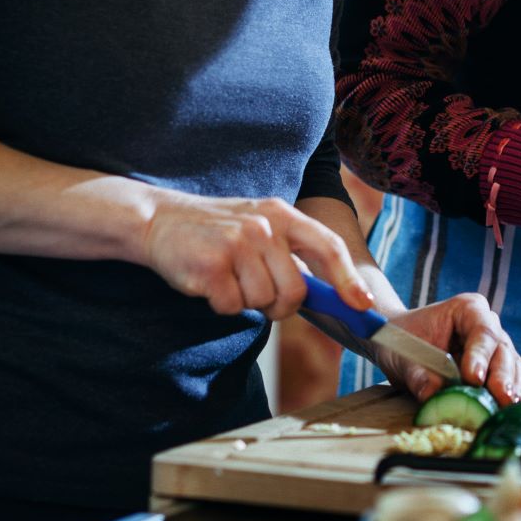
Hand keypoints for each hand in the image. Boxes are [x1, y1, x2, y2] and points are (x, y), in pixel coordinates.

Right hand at [141, 193, 374, 321]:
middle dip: (279, 305)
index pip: (328, 246)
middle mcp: (264, 226)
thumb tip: (332, 295)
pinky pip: (233, 307)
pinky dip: (221, 304)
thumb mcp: (260, 227)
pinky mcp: (212, 265)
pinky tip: (208, 282)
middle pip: (295, 291)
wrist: (158, 220)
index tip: (362, 305)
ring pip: (263, 302)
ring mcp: (238, 243)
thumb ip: (291, 253)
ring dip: (245, 302)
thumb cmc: (216, 231)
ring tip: (226, 277)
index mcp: (282, 214)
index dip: (348, 279)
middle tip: (254, 291)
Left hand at [378, 293, 520, 404]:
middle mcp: (488, 325)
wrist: (403, 347)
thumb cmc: (403, 342)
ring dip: (511, 388)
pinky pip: (510, 381)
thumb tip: (431, 395)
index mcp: (467, 310)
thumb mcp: (403, 356)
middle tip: (500, 397)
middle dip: (502, 376)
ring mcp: (495, 348)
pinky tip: (506, 410)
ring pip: (511, 366)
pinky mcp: (497, 370)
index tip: (474, 378)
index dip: (481, 354)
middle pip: (502, 349)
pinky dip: (510, 396)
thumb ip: (417, 374)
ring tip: (506, 407)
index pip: (481, 330)